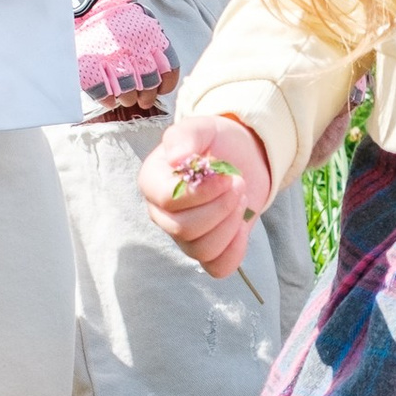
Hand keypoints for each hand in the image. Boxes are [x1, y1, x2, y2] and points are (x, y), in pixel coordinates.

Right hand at [138, 111, 272, 275]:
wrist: (242, 156)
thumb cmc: (216, 141)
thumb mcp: (203, 128)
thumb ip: (186, 135)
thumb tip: (175, 156)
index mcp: (153, 183)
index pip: (167, 201)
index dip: (200, 193)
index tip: (226, 176)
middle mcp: (162, 214)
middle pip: (184, 229)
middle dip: (221, 207)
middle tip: (238, 182)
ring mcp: (183, 236)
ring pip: (202, 249)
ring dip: (230, 224)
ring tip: (241, 198)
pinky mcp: (208, 249)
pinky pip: (217, 267)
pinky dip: (235, 250)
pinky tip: (243, 226)